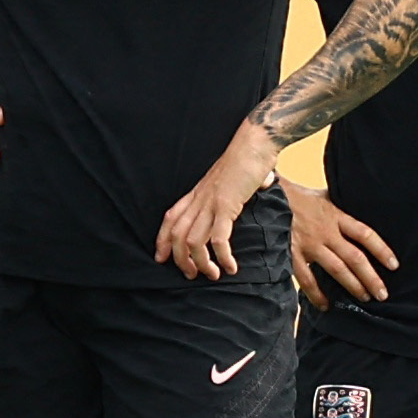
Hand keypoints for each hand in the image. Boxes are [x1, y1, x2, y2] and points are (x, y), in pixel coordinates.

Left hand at [156, 123, 278, 281]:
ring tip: (212, 275)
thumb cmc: (246, 160)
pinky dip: (222, 257)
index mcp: (196, 193)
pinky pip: (218, 239)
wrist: (255, 142)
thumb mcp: (228, 181)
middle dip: (180, 260)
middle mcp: (198, 199)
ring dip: (201, 263)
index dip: (162, 241)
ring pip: (193, 241)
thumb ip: (232, 192)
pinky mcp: (226, 206)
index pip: (170, 218)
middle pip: (176, 235)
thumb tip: (257, 191)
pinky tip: (230, 267)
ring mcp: (210, 202)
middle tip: (191, 275)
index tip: (161, 259)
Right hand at [284, 179, 395, 309]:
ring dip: (352, 286)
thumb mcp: (326, 196)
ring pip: (336, 269)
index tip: (394, 265)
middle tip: (382, 294)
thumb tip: (362, 207)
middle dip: (371, 278)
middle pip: (354, 257)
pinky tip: (326, 305)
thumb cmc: (300, 196)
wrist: (269, 195)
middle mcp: (325, 231)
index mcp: (336, 215)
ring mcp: (309, 244)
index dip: (381, 250)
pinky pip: (307, 278)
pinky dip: (316, 294)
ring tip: (364, 299)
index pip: (365, 234)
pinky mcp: (291, 253)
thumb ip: (342, 206)